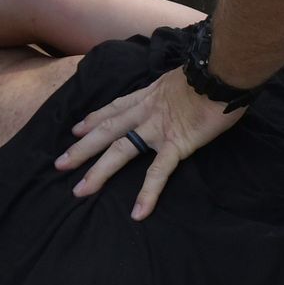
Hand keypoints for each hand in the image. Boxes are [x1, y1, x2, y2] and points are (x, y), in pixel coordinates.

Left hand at [54, 68, 243, 219]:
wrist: (223, 72)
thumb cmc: (212, 72)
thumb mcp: (183, 76)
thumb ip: (174, 89)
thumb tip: (179, 92)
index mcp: (149, 94)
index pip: (115, 107)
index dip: (94, 118)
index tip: (76, 128)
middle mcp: (146, 111)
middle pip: (107, 130)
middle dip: (81, 147)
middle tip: (60, 164)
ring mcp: (158, 128)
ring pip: (120, 151)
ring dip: (98, 171)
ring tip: (80, 191)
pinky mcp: (176, 144)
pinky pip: (158, 172)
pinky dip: (147, 193)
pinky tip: (138, 213)